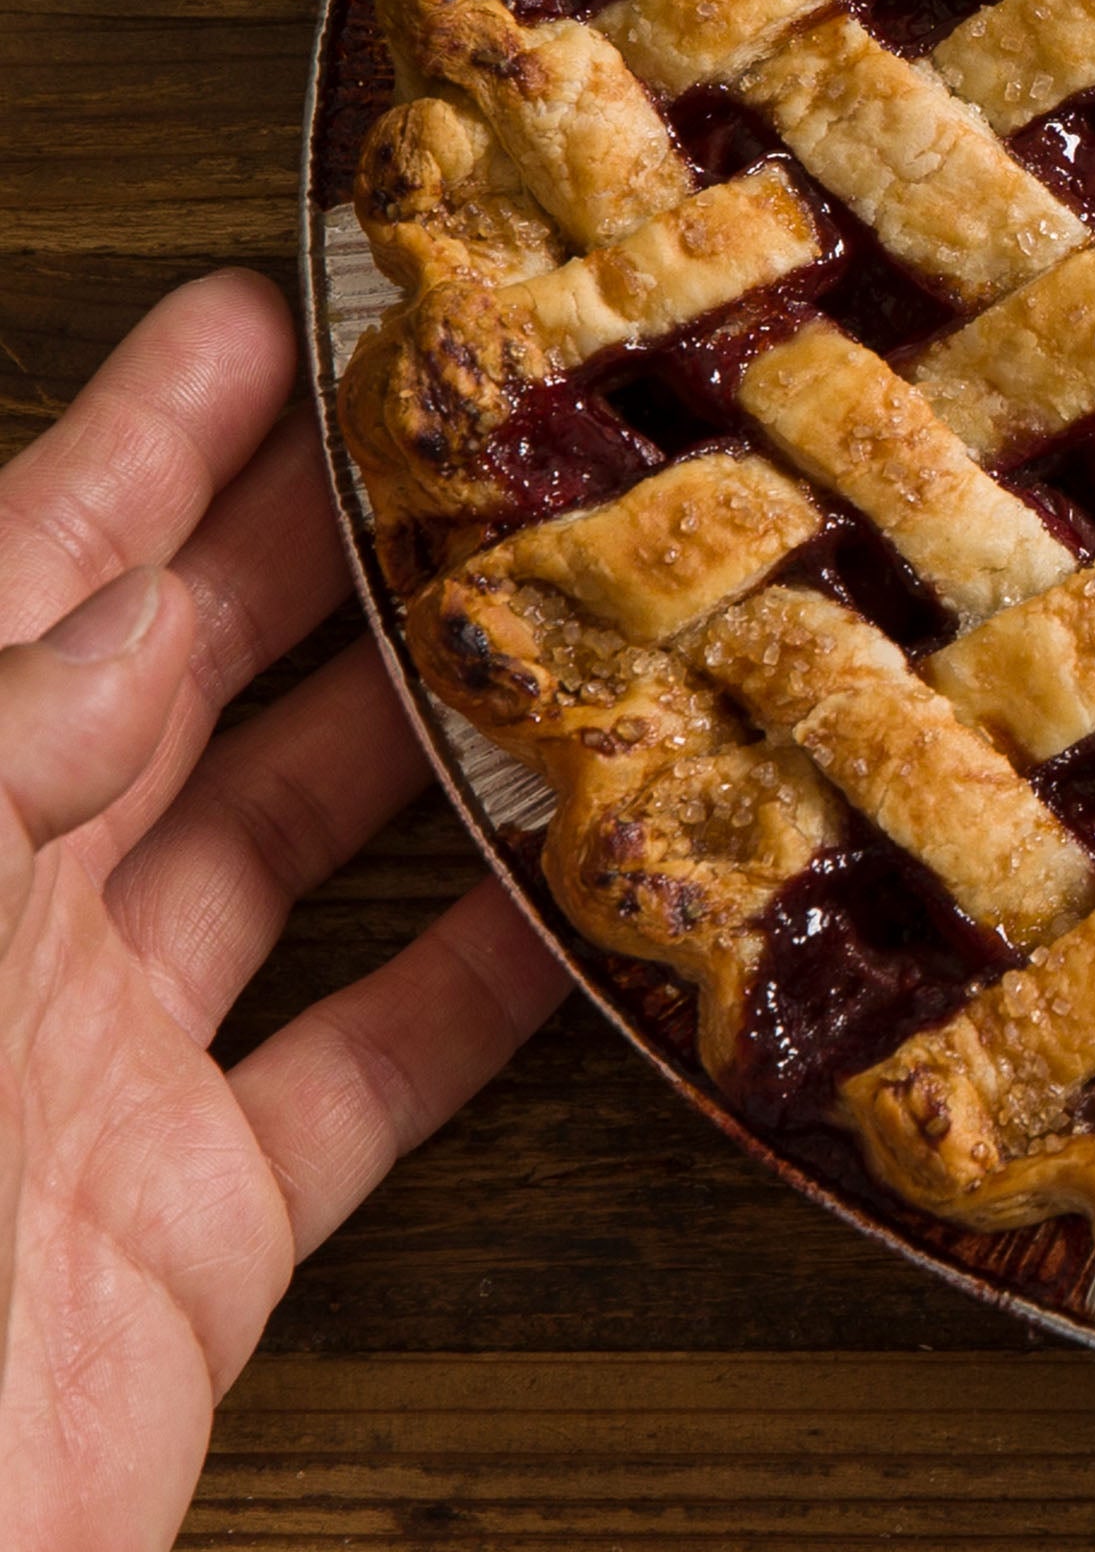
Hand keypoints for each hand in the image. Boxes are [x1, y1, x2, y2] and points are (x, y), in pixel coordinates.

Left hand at [0, 272, 563, 1551]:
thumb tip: (148, 615)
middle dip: (313, 546)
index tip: (268, 320)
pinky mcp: (191, 1230)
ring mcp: (88, 1074)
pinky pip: (368, 1068)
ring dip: (421, 734)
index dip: (139, 444)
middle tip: (470, 434)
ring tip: (559, 615)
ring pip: (285, 847)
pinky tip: (580, 892)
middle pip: (172, 684)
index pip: (17, 589)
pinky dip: (486, 980)